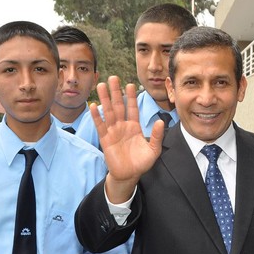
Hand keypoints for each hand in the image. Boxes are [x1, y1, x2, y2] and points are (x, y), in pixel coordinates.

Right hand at [92, 77, 163, 201]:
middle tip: (113, 78)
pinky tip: (93, 106)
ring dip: (105, 99)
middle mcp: (123, 126)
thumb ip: (156, 136)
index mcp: (135, 127)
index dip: (131, 97)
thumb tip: (160, 122)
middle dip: (116, 92)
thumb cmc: (141, 163)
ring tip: (101, 85)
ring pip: (108, 112)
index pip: (132, 108)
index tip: (130, 84)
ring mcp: (113, 132)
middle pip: (118, 106)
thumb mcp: (153, 150)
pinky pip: (100, 126)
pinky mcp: (105, 139)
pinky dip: (97, 116)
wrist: (129, 175)